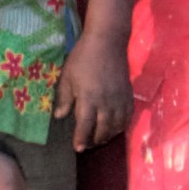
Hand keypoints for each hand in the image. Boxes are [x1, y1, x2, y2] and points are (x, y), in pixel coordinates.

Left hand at [56, 24, 131, 152]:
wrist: (107, 41)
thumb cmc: (83, 57)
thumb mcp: (68, 77)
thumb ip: (64, 98)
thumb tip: (60, 116)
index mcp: (88, 99)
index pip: (85, 126)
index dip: (81, 139)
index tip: (77, 148)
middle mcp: (106, 103)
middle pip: (103, 130)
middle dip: (95, 140)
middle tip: (87, 144)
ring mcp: (119, 100)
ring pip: (117, 126)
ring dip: (109, 135)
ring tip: (101, 138)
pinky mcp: (128, 95)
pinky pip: (128, 117)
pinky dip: (122, 126)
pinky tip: (115, 127)